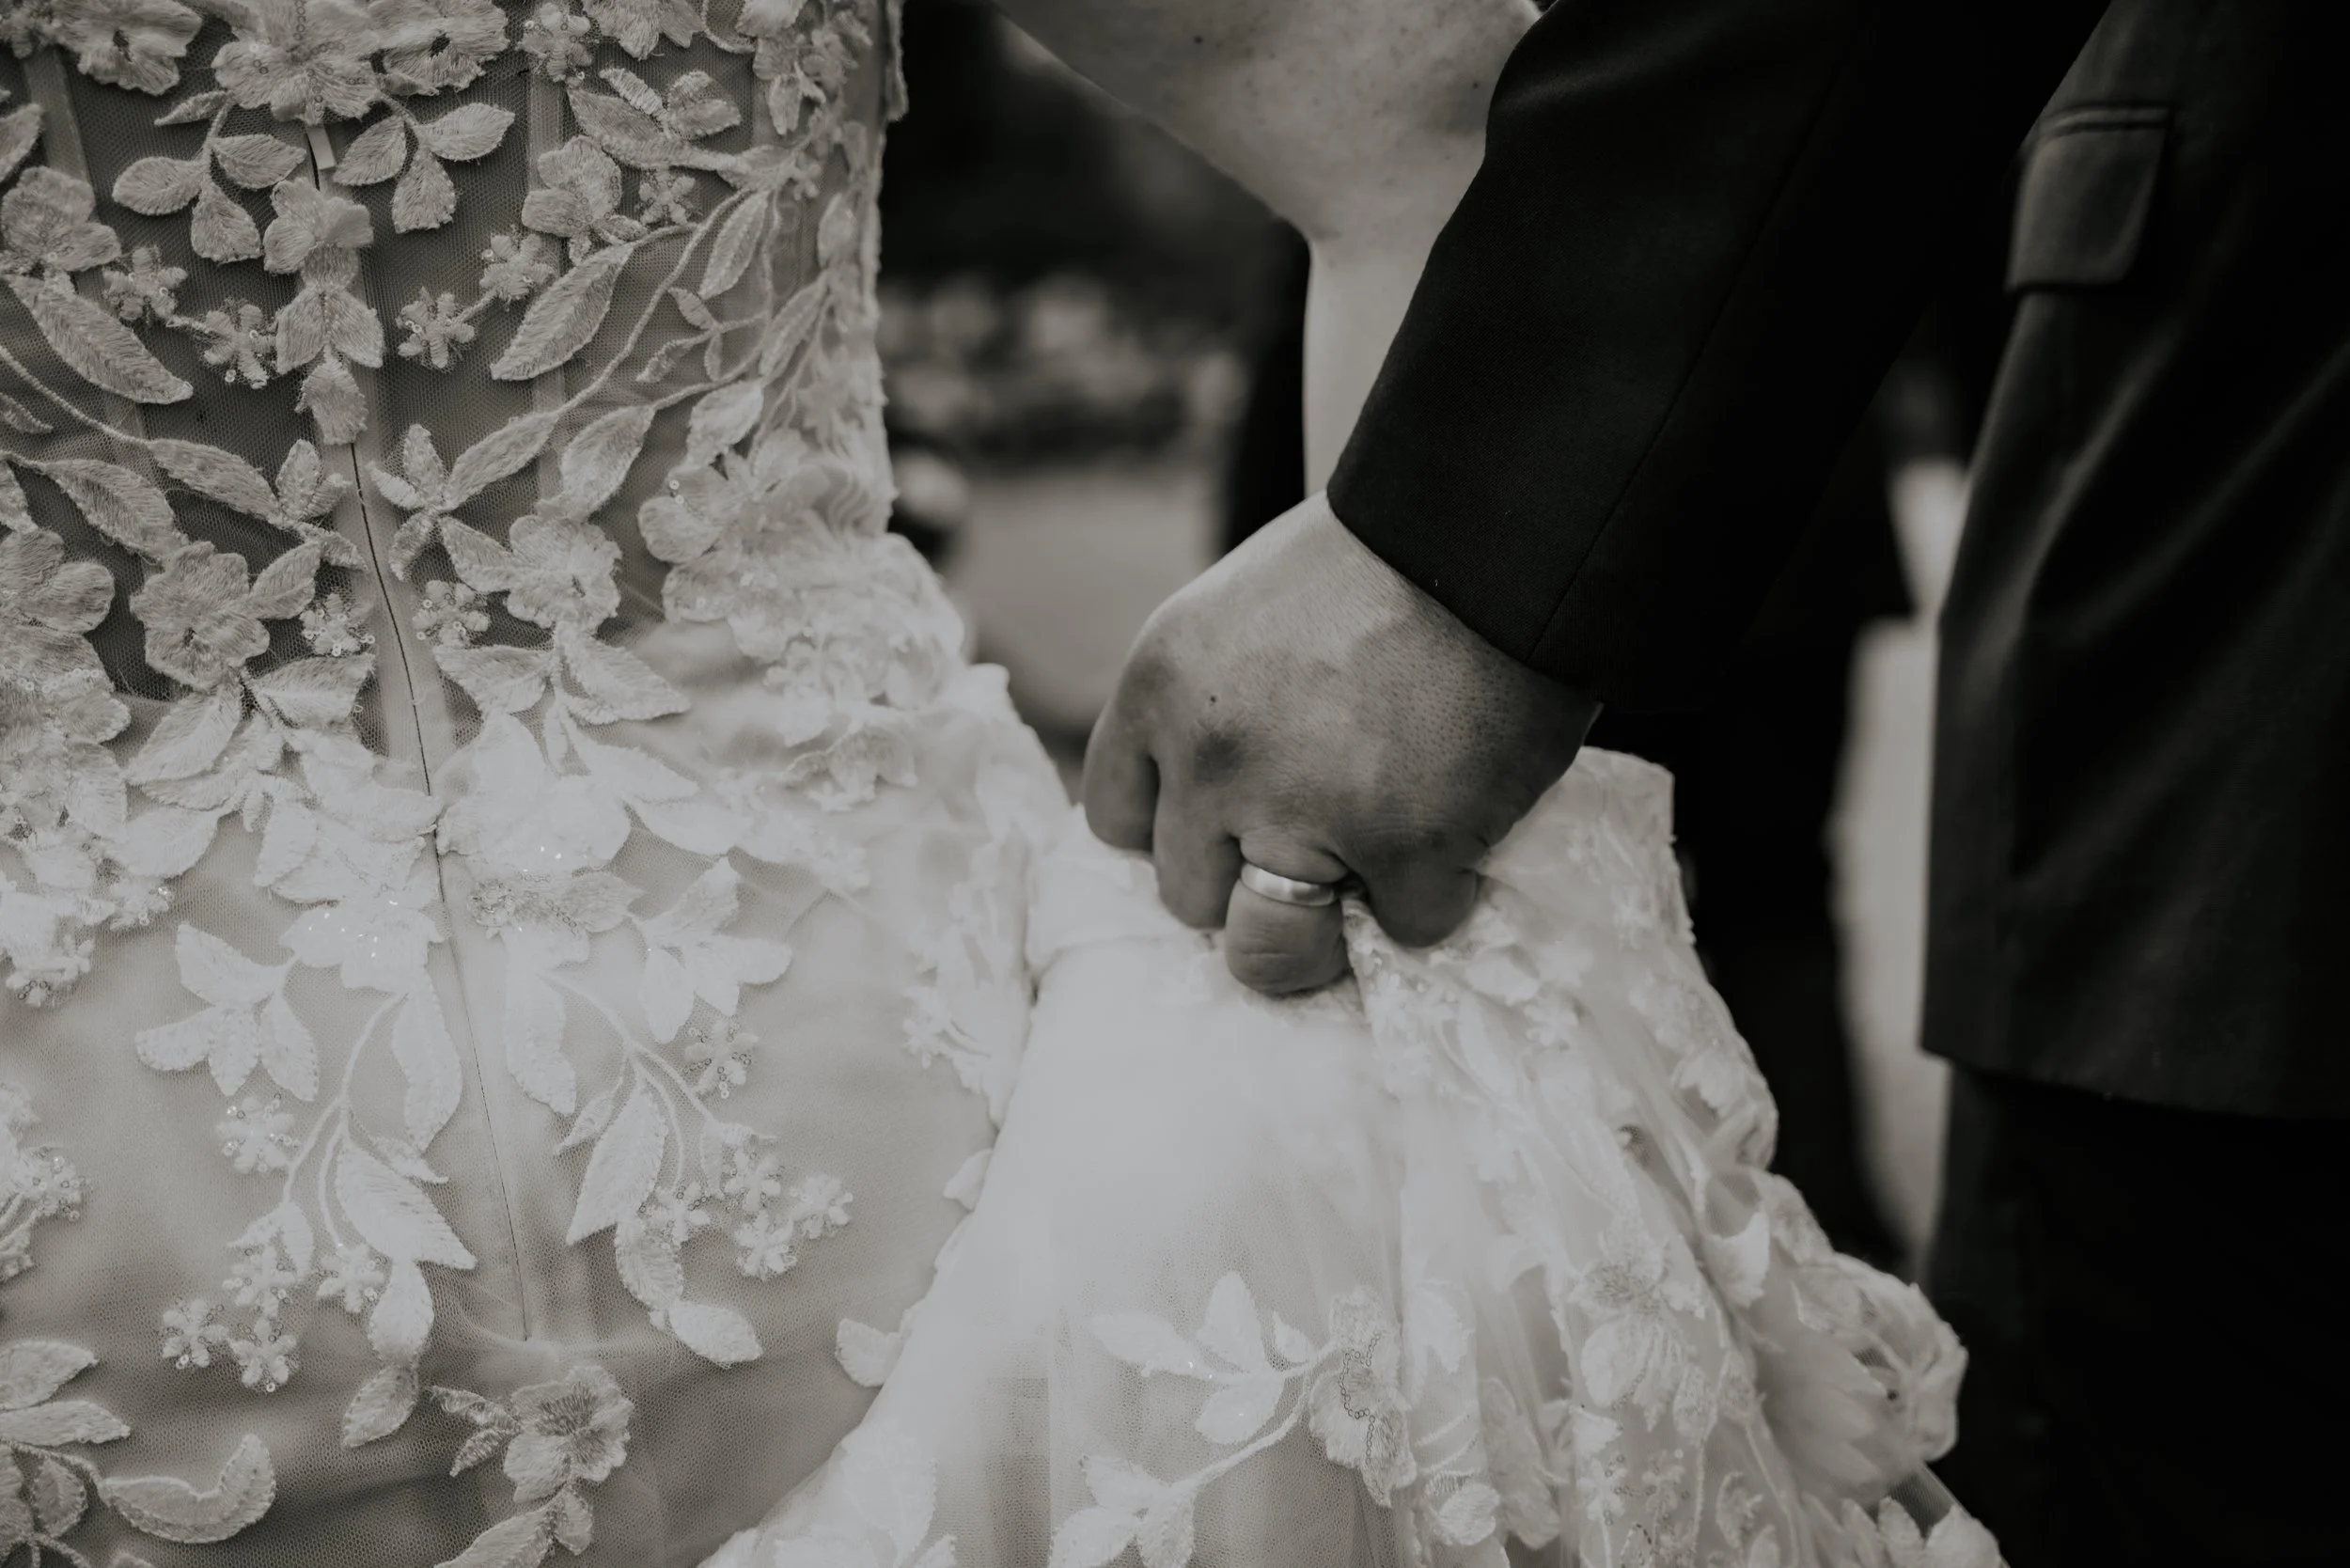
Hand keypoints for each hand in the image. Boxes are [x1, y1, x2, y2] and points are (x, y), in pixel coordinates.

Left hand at [1083, 491, 1598, 992]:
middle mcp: (1213, 762)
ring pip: (1271, 950)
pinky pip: (1406, 927)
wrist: (1497, 532)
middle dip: (1247, 880)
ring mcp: (1305, 814)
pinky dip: (1438, 895)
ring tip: (1368, 885)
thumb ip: (1209, 707)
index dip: (1178, 828)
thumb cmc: (1382, 558)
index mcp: (1161, 690)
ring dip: (1320, 931)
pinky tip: (1459, 834)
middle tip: (1315, 844)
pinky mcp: (1405, 850)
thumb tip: (1211, 803)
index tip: (1226, 822)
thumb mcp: (1239, 612)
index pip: (1116, 820)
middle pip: (1187, 896)